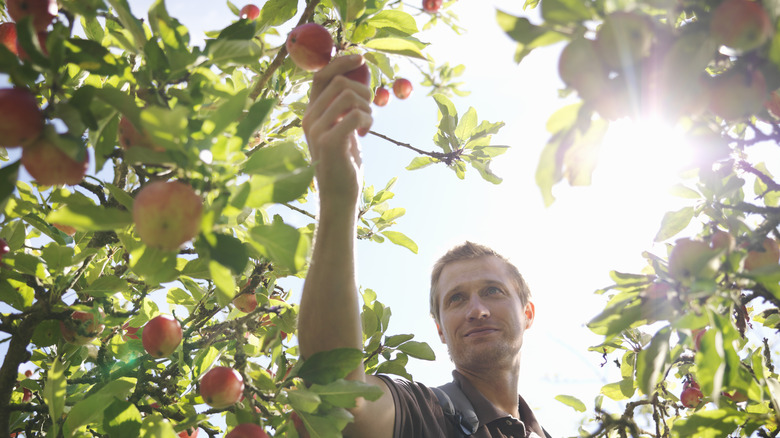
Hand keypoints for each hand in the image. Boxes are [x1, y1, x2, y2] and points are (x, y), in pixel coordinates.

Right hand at [303, 55, 372, 206]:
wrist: (339, 195)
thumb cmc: (344, 162)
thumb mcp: (343, 129)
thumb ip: (345, 107)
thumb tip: (361, 77)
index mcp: (311, 113)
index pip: (321, 75)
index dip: (340, 62)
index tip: (361, 58)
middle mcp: (309, 118)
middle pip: (338, 82)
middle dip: (362, 90)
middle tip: (369, 108)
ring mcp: (317, 130)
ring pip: (348, 95)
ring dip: (366, 107)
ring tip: (367, 124)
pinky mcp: (329, 142)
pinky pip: (355, 115)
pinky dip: (367, 120)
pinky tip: (365, 133)